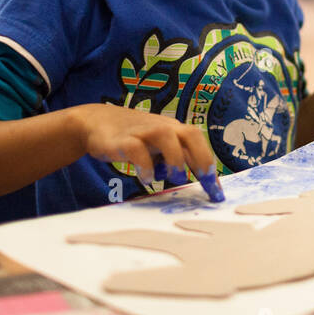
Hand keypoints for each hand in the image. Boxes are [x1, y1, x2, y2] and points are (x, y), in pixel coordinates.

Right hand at [73, 104, 218, 196]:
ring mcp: (143, 132)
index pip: (198, 143)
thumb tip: (199, 180)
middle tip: (205, 181)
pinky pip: (137, 149)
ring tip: (174, 178)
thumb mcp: (158, 146)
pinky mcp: (123, 140)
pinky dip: (145, 166)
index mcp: (174, 130)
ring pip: (167, 137)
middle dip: (201, 158)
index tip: (216, 192)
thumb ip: (176, 158)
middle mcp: (162, 128)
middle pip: (190, 134)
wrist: (97, 122)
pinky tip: (146, 179)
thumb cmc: (135, 138)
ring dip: (176, 159)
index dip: (209, 165)